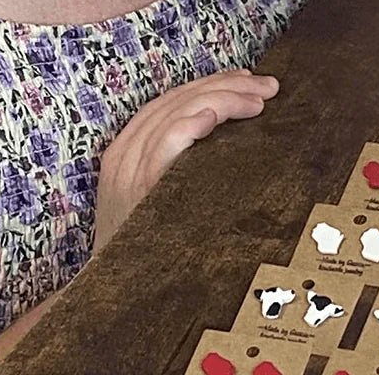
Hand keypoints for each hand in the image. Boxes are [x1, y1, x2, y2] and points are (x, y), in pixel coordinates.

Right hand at [92, 69, 278, 249]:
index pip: (171, 102)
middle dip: (226, 86)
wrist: (110, 300)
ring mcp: (129, 171)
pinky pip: (164, 145)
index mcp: (125, 151)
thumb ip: (172, 169)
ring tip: (258, 101)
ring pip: (177, 114)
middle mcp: (124, 154)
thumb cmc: (140, 252)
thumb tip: (223, 143)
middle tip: (268, 86)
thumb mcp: (150, 203)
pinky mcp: (138, 190)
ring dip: (223, 100)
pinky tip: (213, 117)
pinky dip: (189, 125)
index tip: (246, 78)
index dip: (211, 84)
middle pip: (178, 101)